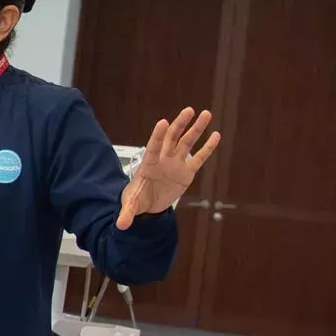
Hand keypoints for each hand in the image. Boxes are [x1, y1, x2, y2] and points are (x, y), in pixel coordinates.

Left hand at [117, 108, 220, 229]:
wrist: (148, 204)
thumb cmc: (138, 199)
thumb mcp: (131, 206)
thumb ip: (127, 213)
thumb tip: (120, 226)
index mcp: (148, 164)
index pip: (153, 147)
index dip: (158, 135)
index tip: (163, 122)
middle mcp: (163, 159)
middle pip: (172, 138)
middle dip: (180, 124)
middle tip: (189, 110)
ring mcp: (176, 164)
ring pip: (187, 143)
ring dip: (196, 129)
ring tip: (206, 114)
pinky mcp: (187, 172)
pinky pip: (199, 158)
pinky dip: (207, 148)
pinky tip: (216, 135)